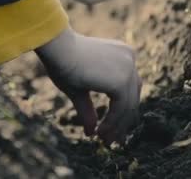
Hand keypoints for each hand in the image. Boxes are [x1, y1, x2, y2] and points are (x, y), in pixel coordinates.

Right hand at [35, 27, 141, 143]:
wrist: (57, 49)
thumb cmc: (62, 62)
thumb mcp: (78, 89)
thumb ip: (88, 109)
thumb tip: (91, 132)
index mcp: (122, 55)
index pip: (128, 88)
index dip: (121, 111)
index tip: (109, 129)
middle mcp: (129, 59)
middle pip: (132, 97)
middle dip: (121, 122)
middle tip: (110, 141)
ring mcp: (128, 68)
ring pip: (129, 105)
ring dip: (117, 126)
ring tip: (105, 140)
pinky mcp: (122, 80)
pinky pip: (122, 108)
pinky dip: (113, 122)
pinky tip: (100, 132)